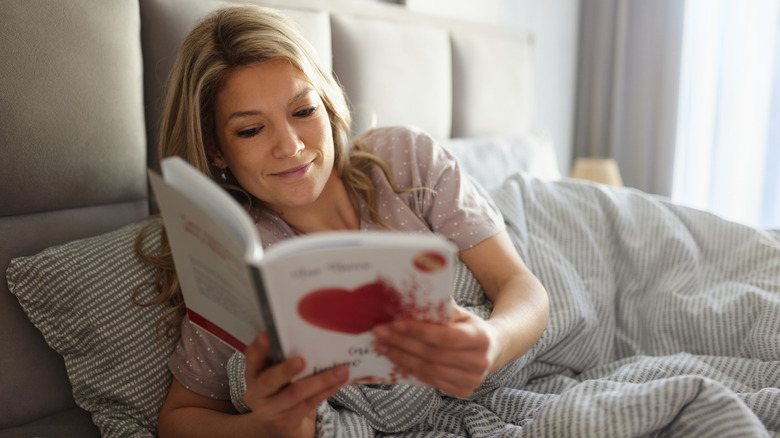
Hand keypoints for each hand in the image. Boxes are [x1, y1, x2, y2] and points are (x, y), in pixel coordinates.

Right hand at [242, 332, 348, 437]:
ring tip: (341, 370)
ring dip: (321, 380)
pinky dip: (326, 391)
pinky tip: (339, 382)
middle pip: (269, 380)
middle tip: (301, 360)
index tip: (266, 335)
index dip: (258, 348)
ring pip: (295, 393)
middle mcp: (256, 393)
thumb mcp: (276, 374)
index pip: (252, 359)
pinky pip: (309, 404)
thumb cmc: (282, 390)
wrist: (282, 425)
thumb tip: (310, 336)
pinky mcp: (285, 423)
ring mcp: (269, 410)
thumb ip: (283, 358)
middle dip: (286, 369)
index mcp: (253, 374)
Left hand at [372, 304, 502, 397]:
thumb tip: (410, 305)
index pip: (445, 336)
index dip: (419, 331)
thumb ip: (441, 310)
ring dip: (401, 359)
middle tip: (380, 334)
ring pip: (429, 371)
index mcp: (481, 337)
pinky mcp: (463, 391)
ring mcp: (472, 380)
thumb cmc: (470, 327)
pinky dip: (411, 371)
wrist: (493, 349)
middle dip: (402, 344)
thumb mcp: (462, 313)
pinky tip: (397, 360)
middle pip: (433, 355)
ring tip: (383, 347)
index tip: (396, 323)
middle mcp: (479, 362)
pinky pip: (431, 381)